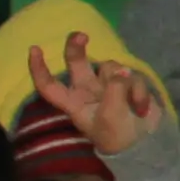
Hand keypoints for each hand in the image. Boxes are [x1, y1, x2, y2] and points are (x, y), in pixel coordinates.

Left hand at [26, 32, 159, 157]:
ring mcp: (107, 85)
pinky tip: (142, 108)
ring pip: (110, 67)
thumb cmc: (118, 136)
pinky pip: (131, 76)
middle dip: (76, 46)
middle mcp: (87, 90)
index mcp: (73, 102)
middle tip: (81, 35)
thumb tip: (122, 72)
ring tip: (135, 106)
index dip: (39, 69)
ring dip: (125, 83)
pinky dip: (138, 91)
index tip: (34, 48)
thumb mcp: (111, 117)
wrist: (145, 145)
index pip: (50, 86)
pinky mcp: (127, 83)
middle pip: (76, 62)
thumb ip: (114, 91)